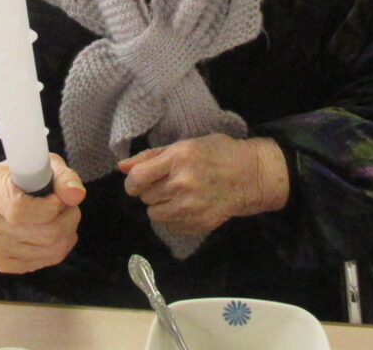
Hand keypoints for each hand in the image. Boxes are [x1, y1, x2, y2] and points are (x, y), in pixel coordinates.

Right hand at [0, 154, 85, 273]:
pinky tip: (55, 230)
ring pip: (47, 250)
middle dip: (65, 218)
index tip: (57, 197)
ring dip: (67, 232)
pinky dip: (59, 246)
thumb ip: (63, 177)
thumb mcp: (44, 164)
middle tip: (67, 204)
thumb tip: (76, 195)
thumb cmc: (26, 173)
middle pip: (40, 234)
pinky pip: (44, 260)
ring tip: (63, 215)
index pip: (19, 210)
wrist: (7, 191)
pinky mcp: (2, 262)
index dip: (49, 207)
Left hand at [118, 134, 288, 235]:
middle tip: (169, 182)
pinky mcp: (199, 223)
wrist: (250, 176)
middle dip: (152, 190)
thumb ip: (150, 156)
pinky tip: (189, 205)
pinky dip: (175, 218)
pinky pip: (170, 226)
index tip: (139, 181)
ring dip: (161, 205)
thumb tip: (122, 167)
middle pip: (145, 197)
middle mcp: (183, 183)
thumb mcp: (184, 145)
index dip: (133, 182)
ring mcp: (192, 206)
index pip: (137, 179)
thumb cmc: (216, 153)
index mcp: (179, 158)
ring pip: (154, 214)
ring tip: (178, 195)